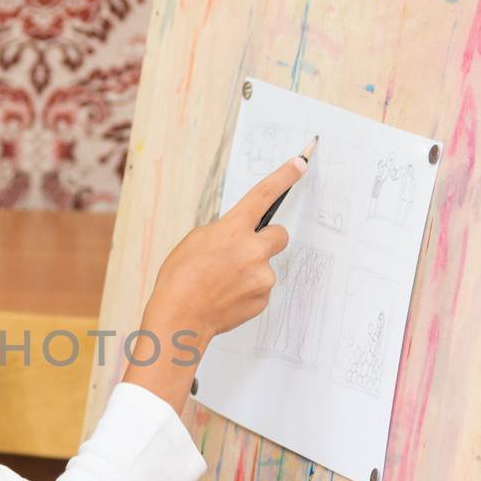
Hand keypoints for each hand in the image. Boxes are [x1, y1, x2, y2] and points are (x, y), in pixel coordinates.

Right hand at [153, 155, 302, 335]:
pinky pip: (260, 288)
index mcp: (233, 229)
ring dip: (250, 270)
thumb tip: (237, 237)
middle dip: (266, 240)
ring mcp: (261, 276)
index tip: (300, 163)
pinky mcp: (262, 298)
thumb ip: (223, 232)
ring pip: (265, 266)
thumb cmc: (180, 279)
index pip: (263, 195)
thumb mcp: (195, 241)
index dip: (284, 177)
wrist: (180, 317)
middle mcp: (254, 250)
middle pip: (279, 235)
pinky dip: (246, 291)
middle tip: (243, 252)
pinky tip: (226, 296)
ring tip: (222, 282)